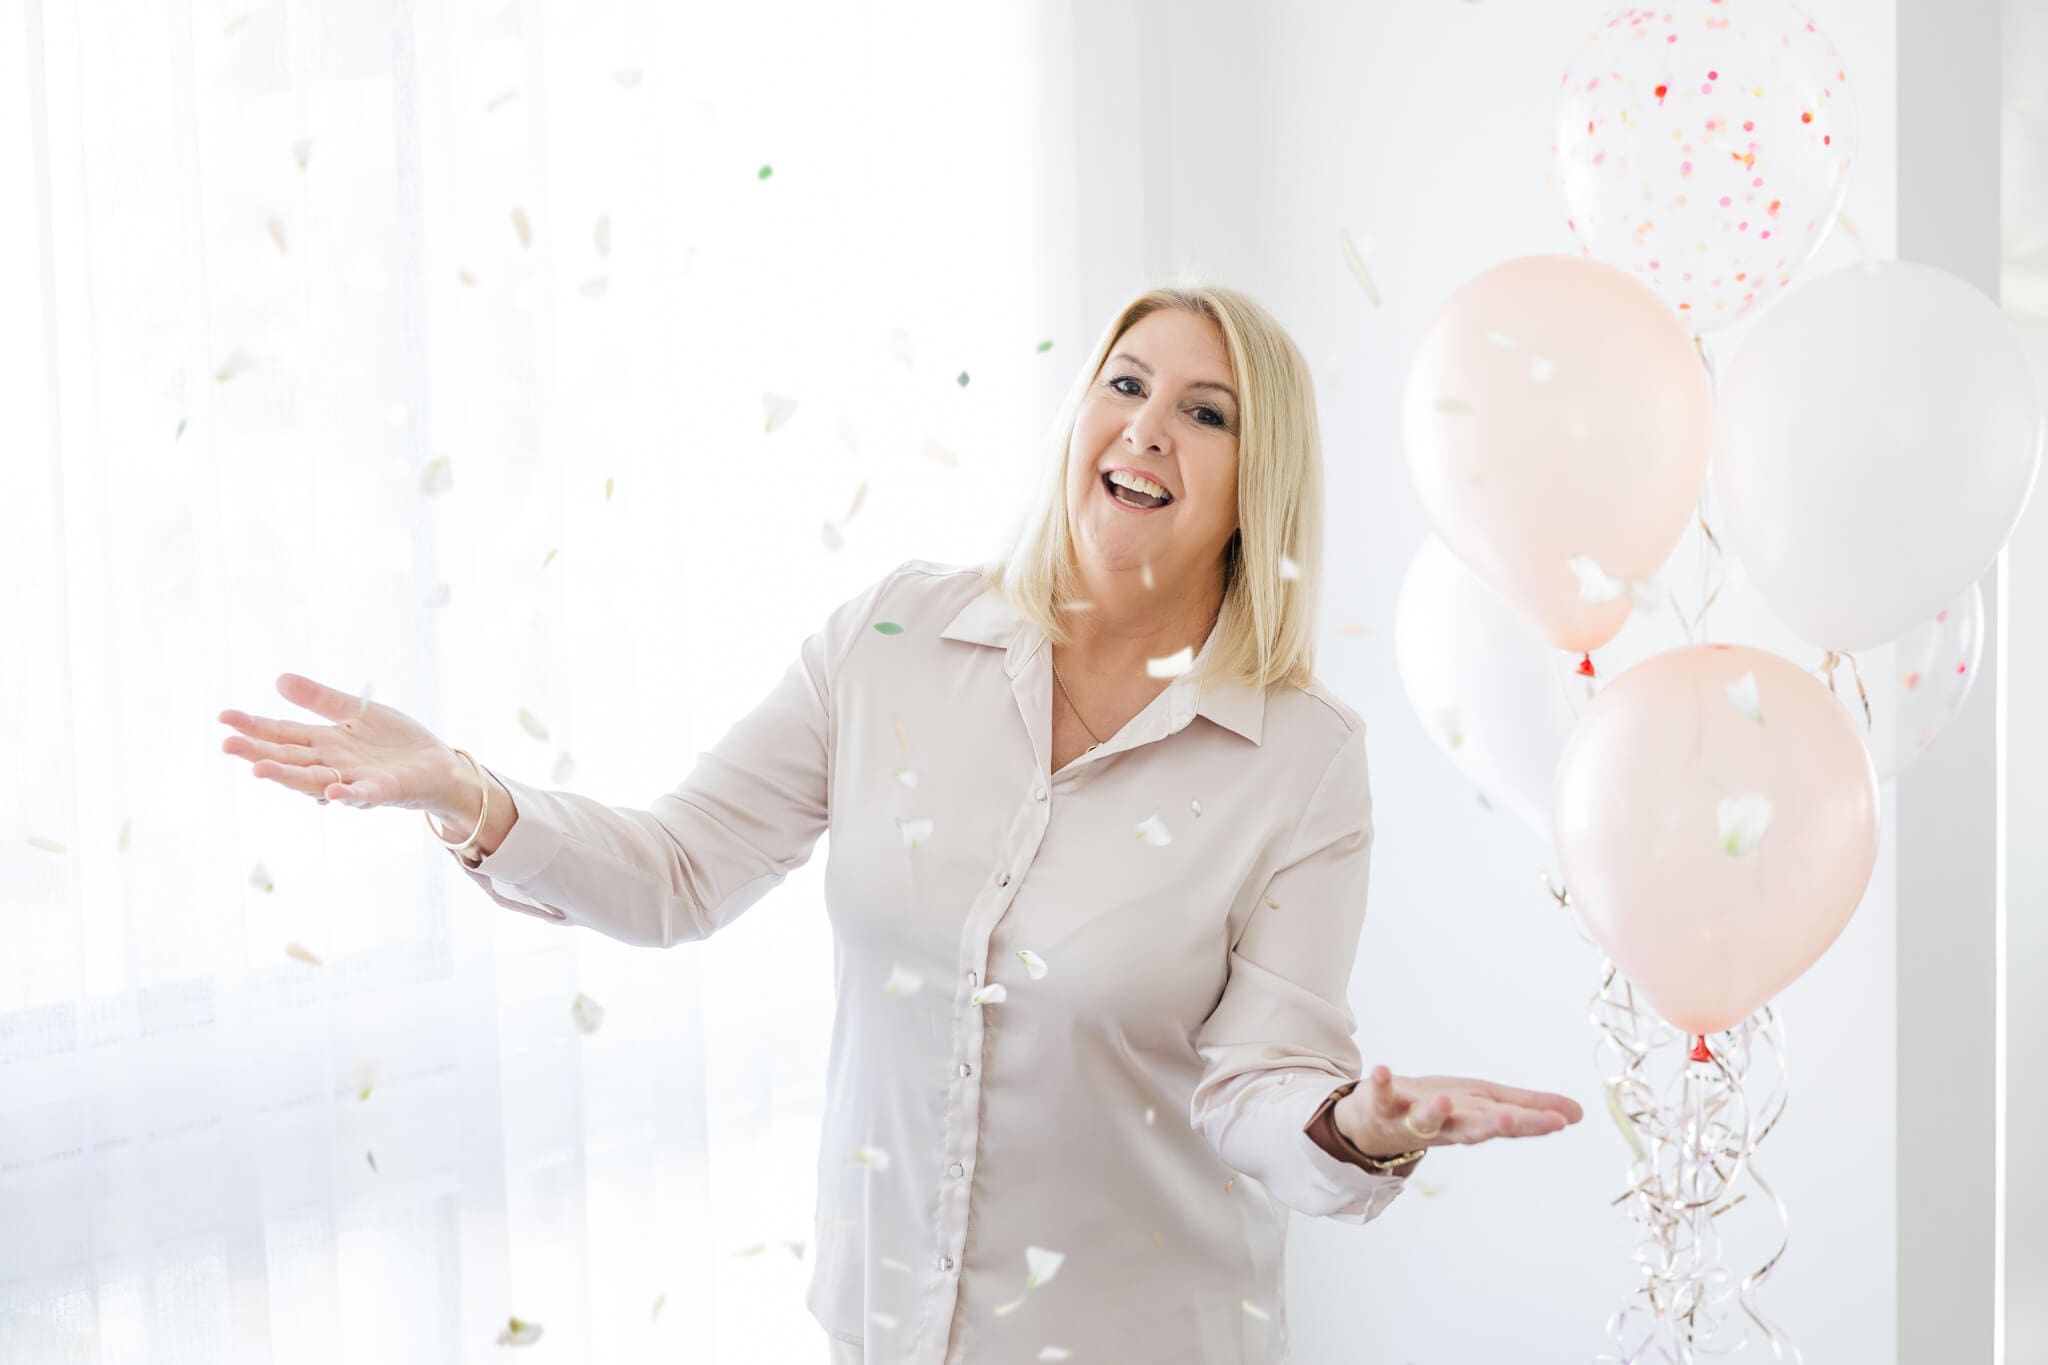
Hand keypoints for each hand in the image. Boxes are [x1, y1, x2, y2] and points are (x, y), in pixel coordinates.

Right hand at [219, 673, 462, 811]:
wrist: (438, 765)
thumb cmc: (395, 741)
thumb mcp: (356, 712)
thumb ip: (320, 699)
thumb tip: (278, 679)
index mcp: (324, 742)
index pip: (282, 734)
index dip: (254, 727)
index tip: (223, 717)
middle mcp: (332, 764)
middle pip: (289, 759)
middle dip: (258, 753)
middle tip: (226, 745)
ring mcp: (355, 780)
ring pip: (315, 780)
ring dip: (288, 776)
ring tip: (259, 769)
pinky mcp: (383, 791)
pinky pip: (362, 794)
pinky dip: (348, 794)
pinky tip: (333, 791)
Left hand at [1334, 1064, 1583, 1157]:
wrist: (1378, 1124)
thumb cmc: (1442, 1110)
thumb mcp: (1487, 1105)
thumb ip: (1529, 1109)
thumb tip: (1579, 1113)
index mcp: (1476, 1122)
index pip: (1509, 1124)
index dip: (1533, 1124)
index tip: (1559, 1122)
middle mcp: (1447, 1126)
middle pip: (1472, 1128)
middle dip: (1490, 1126)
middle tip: (1508, 1120)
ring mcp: (1412, 1118)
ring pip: (1426, 1121)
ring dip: (1434, 1112)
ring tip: (1444, 1100)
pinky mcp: (1382, 1104)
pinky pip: (1380, 1096)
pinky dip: (1380, 1084)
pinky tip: (1381, 1070)